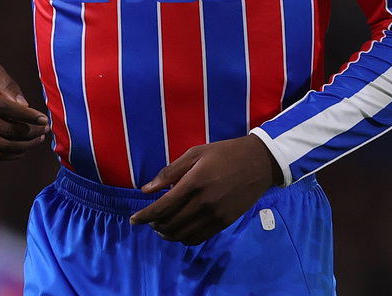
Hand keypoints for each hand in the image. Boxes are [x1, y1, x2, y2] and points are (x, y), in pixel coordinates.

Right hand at [0, 63, 48, 160]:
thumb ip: (8, 85)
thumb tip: (25, 105)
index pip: (3, 108)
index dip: (26, 115)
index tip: (43, 119)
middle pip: (4, 128)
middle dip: (30, 131)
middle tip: (45, 128)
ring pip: (0, 145)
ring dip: (24, 145)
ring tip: (39, 138)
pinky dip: (12, 155)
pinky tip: (25, 148)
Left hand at [130, 134, 281, 244]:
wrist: (258, 163)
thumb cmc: (224, 154)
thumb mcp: (195, 153)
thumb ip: (170, 172)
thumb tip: (146, 190)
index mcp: (194, 183)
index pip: (162, 207)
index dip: (144, 216)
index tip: (133, 220)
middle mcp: (203, 203)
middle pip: (170, 224)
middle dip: (154, 225)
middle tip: (149, 221)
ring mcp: (215, 215)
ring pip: (182, 235)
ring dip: (167, 234)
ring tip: (161, 227)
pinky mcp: (224, 223)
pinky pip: (198, 238)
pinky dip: (184, 238)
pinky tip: (179, 231)